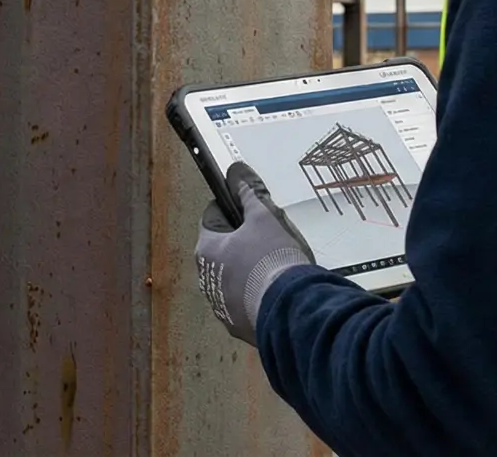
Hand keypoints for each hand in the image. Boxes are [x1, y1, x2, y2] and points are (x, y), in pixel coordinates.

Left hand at [194, 162, 317, 344]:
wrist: (290, 309)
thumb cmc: (272, 260)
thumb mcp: (264, 217)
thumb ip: (249, 192)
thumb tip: (236, 171)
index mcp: (206, 249)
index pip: (212, 217)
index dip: (234, 210)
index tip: (252, 212)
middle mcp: (206, 279)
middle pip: (223, 249)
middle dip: (244, 242)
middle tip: (270, 239)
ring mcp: (221, 305)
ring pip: (234, 277)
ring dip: (250, 270)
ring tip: (277, 267)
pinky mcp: (238, 325)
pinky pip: (245, 302)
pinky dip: (257, 295)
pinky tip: (277, 290)